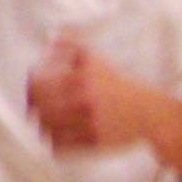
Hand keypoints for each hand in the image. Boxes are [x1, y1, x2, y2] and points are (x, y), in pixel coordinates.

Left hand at [27, 33, 153, 153]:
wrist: (151, 114)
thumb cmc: (122, 87)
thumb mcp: (98, 61)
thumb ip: (71, 46)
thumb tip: (50, 38)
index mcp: (81, 77)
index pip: (37, 81)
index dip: (31, 84)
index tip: (33, 86)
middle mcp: (82, 99)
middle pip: (39, 105)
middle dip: (34, 104)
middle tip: (36, 105)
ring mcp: (87, 121)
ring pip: (46, 126)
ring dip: (43, 123)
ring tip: (47, 120)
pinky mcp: (92, 141)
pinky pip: (60, 144)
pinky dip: (54, 141)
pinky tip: (58, 135)